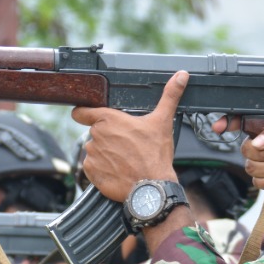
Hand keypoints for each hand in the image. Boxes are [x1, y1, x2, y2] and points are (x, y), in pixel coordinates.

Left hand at [71, 71, 185, 201]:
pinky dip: (102, 169)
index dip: (83, 113)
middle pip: (95, 133)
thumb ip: (169, 96)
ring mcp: (92, 154)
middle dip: (108, 138)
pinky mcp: (91, 172)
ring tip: (124, 159)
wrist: (151, 187)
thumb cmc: (155, 155)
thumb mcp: (163, 121)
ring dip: (105, 154)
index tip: (86, 115)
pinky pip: (92, 167)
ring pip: (95, 150)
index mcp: (109, 119)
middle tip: (127, 145)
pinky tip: (118, 170)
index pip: (81, 112)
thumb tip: (181, 75)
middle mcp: (96, 135)